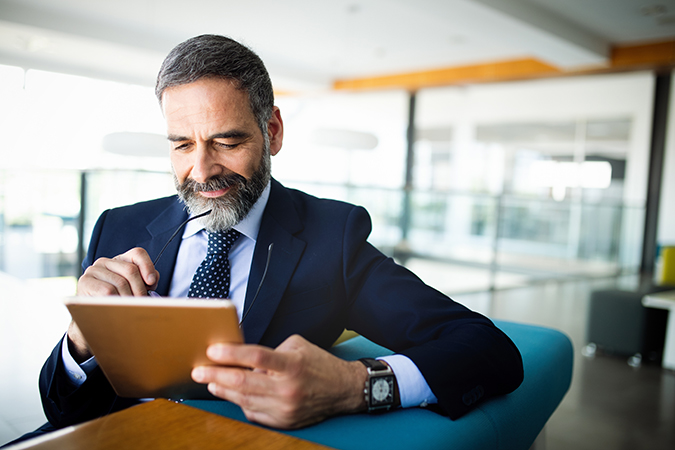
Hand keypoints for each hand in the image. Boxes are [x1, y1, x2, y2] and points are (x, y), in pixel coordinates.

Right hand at [70, 247, 158, 358]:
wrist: (90, 315)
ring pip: (121, 282)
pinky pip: (108, 290)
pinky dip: (117, 301)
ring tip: (130, 308)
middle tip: (141, 303)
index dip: (148, 266)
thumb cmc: (115, 301)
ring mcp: (93, 270)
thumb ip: (145, 281)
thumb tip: (152, 280)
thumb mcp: (133, 288)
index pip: (138, 254)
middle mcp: (105, 262)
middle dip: (140, 289)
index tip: (151, 282)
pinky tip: (118, 308)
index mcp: (120, 260)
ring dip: (129, 298)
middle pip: (131, 270)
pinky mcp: (85, 282)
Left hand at [191, 334, 367, 428]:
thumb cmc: (318, 364)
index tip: (212, 350)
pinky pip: (253, 413)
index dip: (231, 353)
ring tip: (210, 382)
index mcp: (292, 364)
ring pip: (244, 399)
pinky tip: (232, 394)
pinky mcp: (283, 422)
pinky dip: (240, 403)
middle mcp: (288, 388)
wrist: (343, 390)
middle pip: (243, 381)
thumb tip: (241, 357)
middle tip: (199, 370)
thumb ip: (270, 351)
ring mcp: (285, 408)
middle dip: (216, 375)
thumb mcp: (296, 346)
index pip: (256, 356)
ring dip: (223, 390)